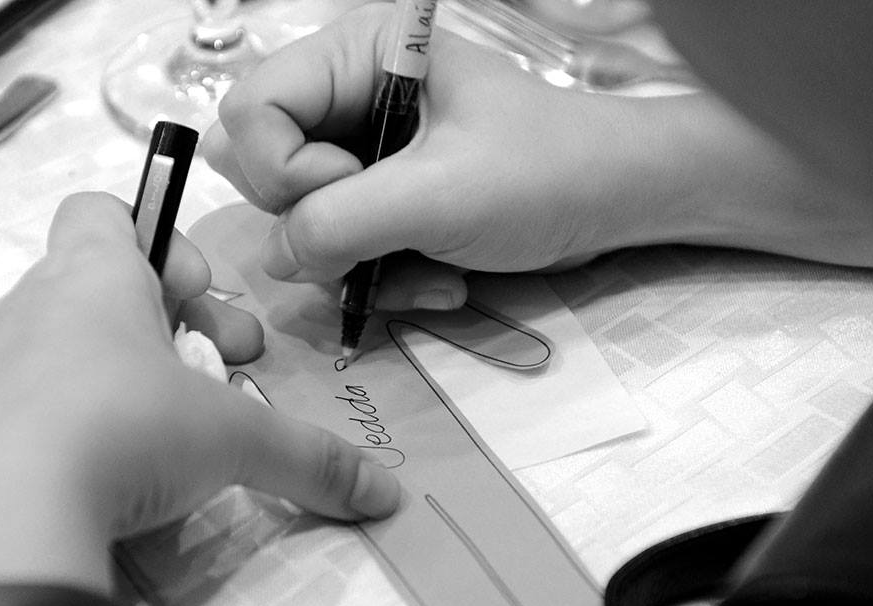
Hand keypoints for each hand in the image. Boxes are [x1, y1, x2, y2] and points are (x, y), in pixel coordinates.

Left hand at [0, 192, 400, 588]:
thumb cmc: (124, 433)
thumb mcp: (234, 442)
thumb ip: (310, 460)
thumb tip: (385, 497)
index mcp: (91, 278)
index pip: (105, 212)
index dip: (162, 243)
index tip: (203, 300)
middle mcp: (28, 310)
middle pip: (95, 289)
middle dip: (162, 329)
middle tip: (211, 380)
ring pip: (55, 351)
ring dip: (113, 380)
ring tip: (157, 441)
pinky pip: (17, 411)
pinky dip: (62, 431)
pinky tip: (95, 484)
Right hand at [204, 5, 872, 301]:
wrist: (621, 203)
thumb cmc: (543, 175)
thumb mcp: (435, 197)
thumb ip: (335, 223)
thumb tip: (274, 257)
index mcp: (357, 55)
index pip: (250, 112)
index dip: (286, 171)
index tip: (352, 192)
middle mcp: (347, 98)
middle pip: (263, 170)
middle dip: (320, 225)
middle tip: (382, 234)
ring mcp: (364, 156)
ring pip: (301, 225)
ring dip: (359, 268)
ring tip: (428, 274)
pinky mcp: (384, 204)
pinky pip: (342, 253)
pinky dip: (382, 281)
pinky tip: (439, 283)